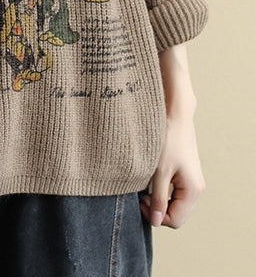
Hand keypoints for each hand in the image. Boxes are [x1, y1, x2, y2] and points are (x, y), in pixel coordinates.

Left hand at [140, 112, 205, 228]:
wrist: (175, 116)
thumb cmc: (168, 141)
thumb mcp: (159, 172)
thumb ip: (158, 199)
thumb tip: (156, 220)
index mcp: (193, 191)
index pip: (175, 220)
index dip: (156, 216)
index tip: (140, 202)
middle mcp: (197, 189)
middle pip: (177, 214)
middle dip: (159, 210)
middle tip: (141, 197)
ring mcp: (193, 181)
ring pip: (176, 204)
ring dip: (161, 201)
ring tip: (146, 188)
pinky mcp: (187, 174)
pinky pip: (176, 192)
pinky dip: (164, 192)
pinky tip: (152, 181)